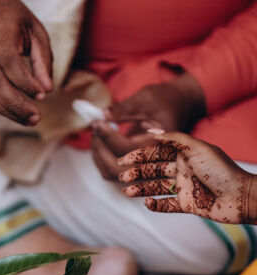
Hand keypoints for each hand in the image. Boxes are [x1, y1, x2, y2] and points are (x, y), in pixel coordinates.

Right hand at [0, 0, 52, 125]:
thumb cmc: (14, 20)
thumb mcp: (36, 32)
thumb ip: (42, 60)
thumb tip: (47, 89)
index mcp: (0, 31)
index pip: (9, 62)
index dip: (25, 83)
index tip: (42, 95)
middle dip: (17, 104)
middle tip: (35, 117)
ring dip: (9, 111)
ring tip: (28, 121)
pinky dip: (1, 108)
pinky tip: (16, 114)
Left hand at [91, 72, 205, 180]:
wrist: (179, 107)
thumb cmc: (165, 100)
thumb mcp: (146, 99)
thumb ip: (125, 108)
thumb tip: (102, 115)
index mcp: (160, 145)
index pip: (128, 149)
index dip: (109, 137)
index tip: (98, 122)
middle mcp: (152, 162)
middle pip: (117, 169)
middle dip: (100, 149)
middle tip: (96, 127)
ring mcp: (142, 168)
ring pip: (111, 173)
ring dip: (98, 155)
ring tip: (97, 132)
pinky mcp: (134, 168)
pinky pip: (112, 172)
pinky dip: (101, 159)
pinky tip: (100, 141)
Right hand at [118, 132, 256, 223]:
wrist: (240, 196)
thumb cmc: (221, 169)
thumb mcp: (196, 148)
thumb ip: (174, 138)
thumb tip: (151, 131)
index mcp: (185, 153)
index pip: (156, 152)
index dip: (139, 155)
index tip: (123, 160)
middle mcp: (183, 169)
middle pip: (154, 170)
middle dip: (137, 173)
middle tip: (121, 177)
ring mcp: (185, 187)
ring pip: (157, 188)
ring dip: (141, 189)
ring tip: (127, 192)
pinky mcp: (188, 205)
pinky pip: (167, 205)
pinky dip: (156, 205)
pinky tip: (148, 203)